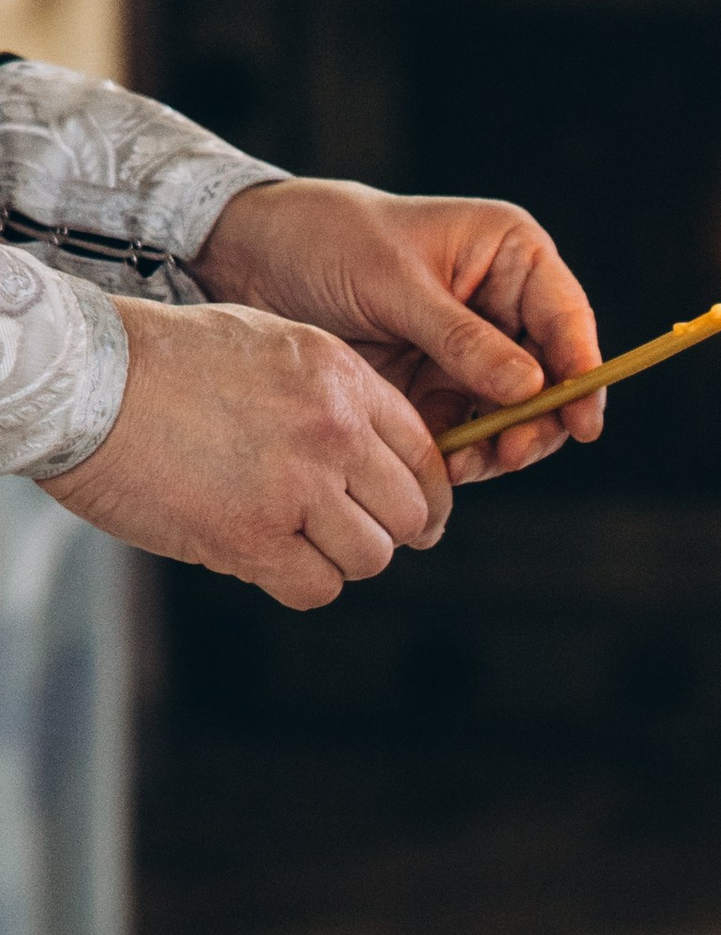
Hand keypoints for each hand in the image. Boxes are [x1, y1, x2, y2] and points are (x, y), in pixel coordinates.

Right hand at [47, 300, 453, 607]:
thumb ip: (331, 398)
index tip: (414, 519)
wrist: (81, 381)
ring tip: (291, 541)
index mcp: (340, 379)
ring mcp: (295, 486)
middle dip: (384, 532)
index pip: (426, 455)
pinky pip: (317, 588)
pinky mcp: (251, 537)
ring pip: (370, 558)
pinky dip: (296, 583)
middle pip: (408, 514)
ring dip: (336, 559)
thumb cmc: (163, 361)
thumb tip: (376, 459)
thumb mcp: (268, 346)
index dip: (425, 498)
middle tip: (348, 538)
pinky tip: (262, 558)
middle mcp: (331, 431)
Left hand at [190, 176, 603, 485]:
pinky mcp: (437, 385)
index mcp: (508, 254)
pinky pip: (469, 429)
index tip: (581, 421)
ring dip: (501, 445)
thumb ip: (463, 339)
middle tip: (510, 453)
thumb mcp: (395, 283)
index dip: (582, 371)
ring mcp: (472, 350)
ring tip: (470, 465)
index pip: (565, 317)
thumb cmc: (326, 239)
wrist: (250, 258)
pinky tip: (443, 467)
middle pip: (552, 375)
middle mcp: (501, 303)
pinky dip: (464, 453)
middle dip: (538, 420)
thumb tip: (532, 387)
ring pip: (515, 412)